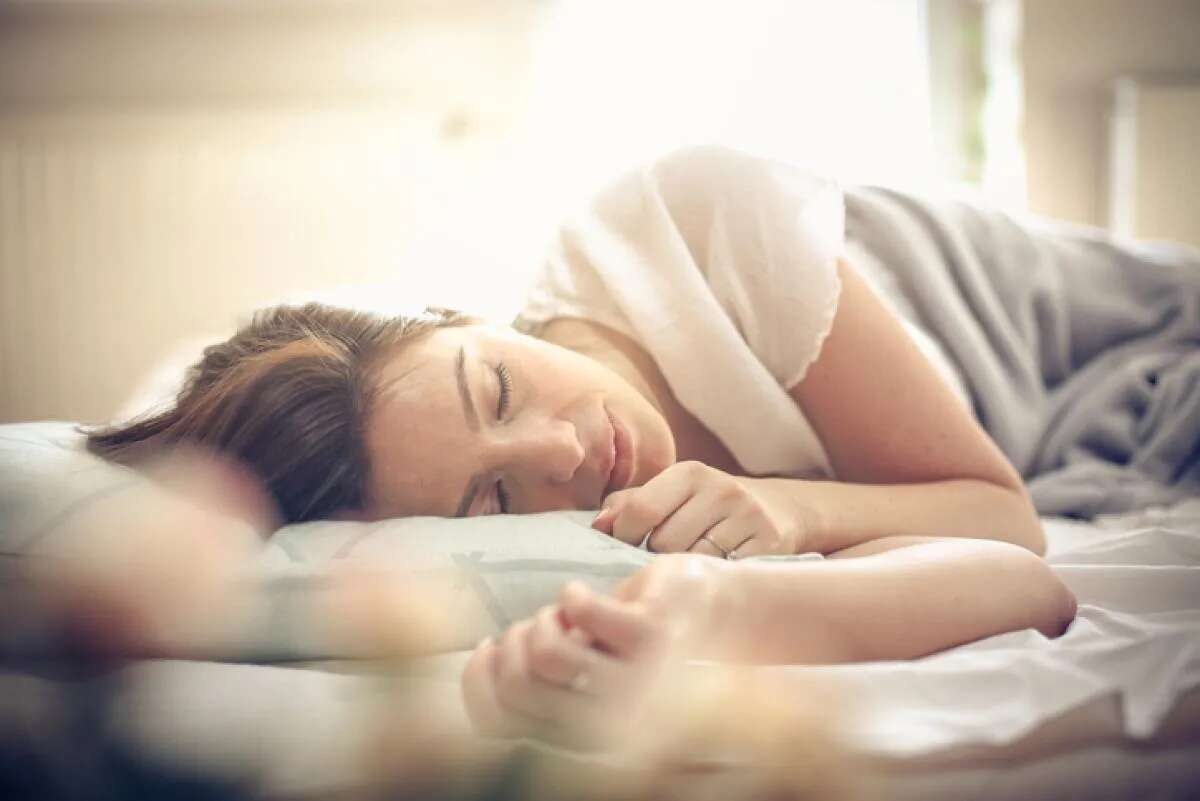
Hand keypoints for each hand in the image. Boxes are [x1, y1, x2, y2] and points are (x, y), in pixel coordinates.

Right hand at [460, 595, 650, 746]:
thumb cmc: (629, 638)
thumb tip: (484, 657)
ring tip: (567, 616)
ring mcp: (635, 683)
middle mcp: (610, 725)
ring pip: (547, 654)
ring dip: (545, 620)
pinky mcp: (651, 638)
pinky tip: (586, 597)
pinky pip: (580, 612)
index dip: (478, 682)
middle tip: (540, 626)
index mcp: (582, 738)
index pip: (500, 727)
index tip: (488, 648)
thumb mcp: (574, 663)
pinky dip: (573, 594)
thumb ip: (533, 677)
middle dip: (513, 643)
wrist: (705, 606)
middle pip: (517, 686)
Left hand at [592, 461, 817, 556]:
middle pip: (665, 543)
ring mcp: (748, 517)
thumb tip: (599, 525)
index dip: (623, 536)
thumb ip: (629, 505)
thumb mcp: (673, 494)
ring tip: (685, 570)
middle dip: (656, 558)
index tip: (623, 548)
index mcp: (690, 472)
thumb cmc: (709, 506)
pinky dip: (711, 580)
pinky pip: (723, 574)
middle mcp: (721, 489)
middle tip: (661, 562)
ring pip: (693, 562)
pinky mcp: (769, 544)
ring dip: (683, 573)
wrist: (781, 510)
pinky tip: (711, 576)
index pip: (641, 509)